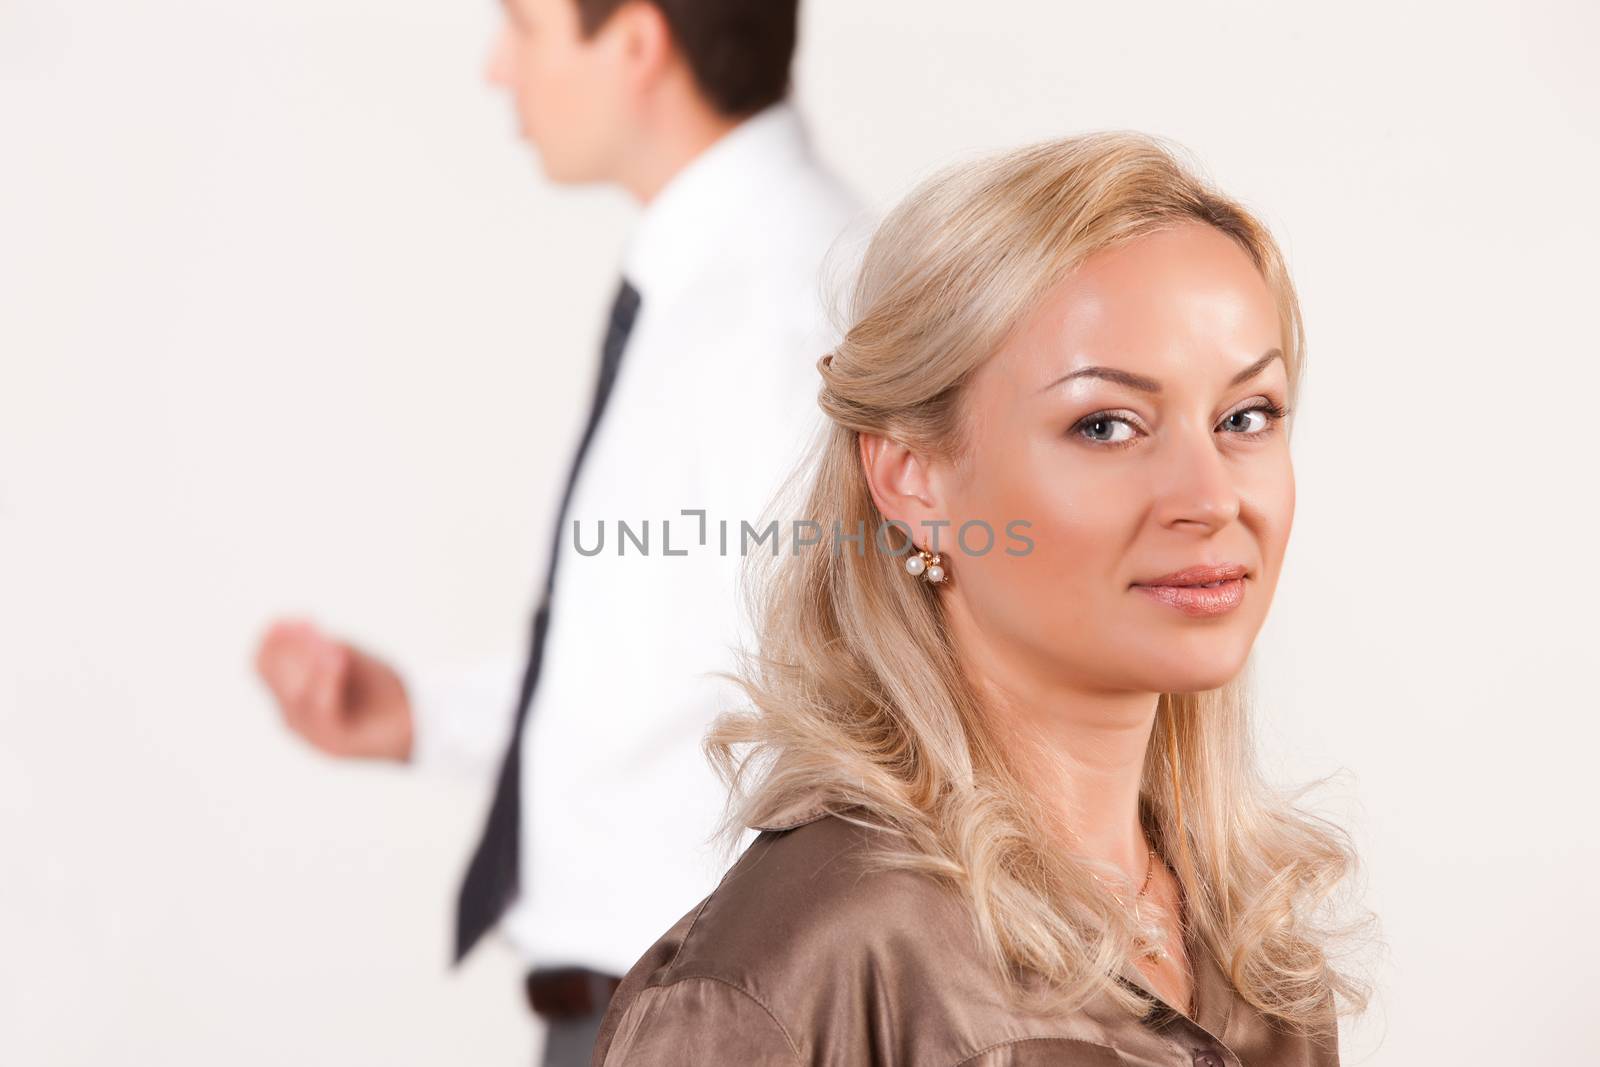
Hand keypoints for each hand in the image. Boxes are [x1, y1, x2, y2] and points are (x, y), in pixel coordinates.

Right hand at [254, 618, 413, 761]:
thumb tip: (288, 623)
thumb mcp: (344, 656)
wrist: (413, 721)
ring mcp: (309, 733)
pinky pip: (319, 712)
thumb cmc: (378, 687)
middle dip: (293, 648)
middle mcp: (292, 715)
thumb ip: (317, 645)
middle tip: (316, 629)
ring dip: (311, 663)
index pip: (263, 664)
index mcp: (289, 694)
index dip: (274, 638)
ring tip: (333, 646)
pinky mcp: (332, 745)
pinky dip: (325, 681)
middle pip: (273, 677)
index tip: (301, 618)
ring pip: (294, 695)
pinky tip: (338, 659)